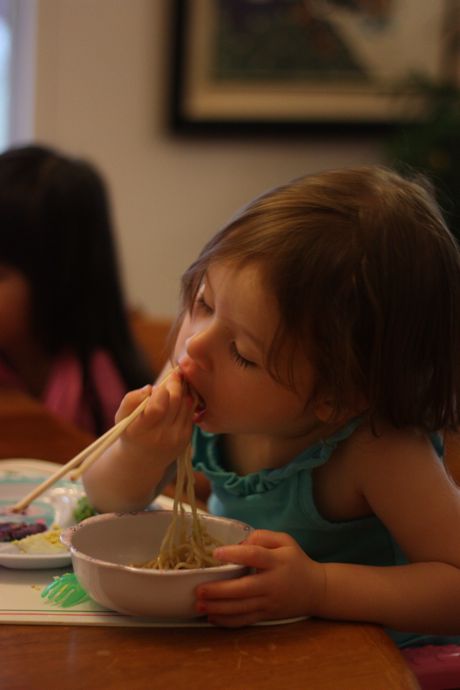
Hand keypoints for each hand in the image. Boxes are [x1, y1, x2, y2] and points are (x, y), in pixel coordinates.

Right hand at [115, 370, 193, 464]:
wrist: (142, 460)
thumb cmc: (130, 432)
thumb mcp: (122, 417)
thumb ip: (131, 400)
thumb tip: (150, 388)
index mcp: (142, 431)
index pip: (158, 407)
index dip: (160, 391)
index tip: (157, 386)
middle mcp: (161, 437)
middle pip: (176, 401)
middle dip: (175, 384)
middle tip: (173, 376)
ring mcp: (176, 438)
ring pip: (187, 404)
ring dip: (183, 391)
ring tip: (176, 386)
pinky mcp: (187, 438)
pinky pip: (190, 412)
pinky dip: (186, 402)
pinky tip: (179, 399)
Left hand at [195, 530, 325, 626]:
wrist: (316, 590)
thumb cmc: (296, 561)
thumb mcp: (285, 541)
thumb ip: (263, 537)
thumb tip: (240, 542)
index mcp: (277, 561)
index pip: (254, 556)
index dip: (234, 554)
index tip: (215, 553)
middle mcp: (272, 584)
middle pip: (243, 588)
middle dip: (219, 590)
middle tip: (199, 589)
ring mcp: (269, 602)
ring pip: (241, 608)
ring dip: (218, 608)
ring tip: (199, 605)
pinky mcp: (267, 615)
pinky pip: (245, 620)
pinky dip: (227, 621)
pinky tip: (211, 618)